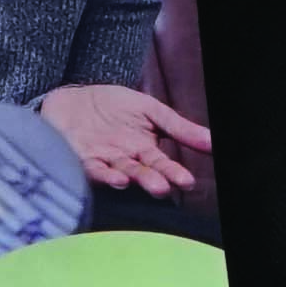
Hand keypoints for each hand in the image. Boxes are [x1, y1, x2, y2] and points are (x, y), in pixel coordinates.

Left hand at [34, 79, 215, 194]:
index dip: (174, 173)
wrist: (72, 98)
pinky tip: (117, 178)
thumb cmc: (111, 105)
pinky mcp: (80, 160)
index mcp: (144, 149)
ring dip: (132, 180)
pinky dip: (105, 175)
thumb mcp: (150, 109)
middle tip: (164, 188)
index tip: (187, 182)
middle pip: (143, 173)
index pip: (163, 164)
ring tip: (142, 183)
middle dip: (154, 181)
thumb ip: (179, 127)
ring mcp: (103, 161)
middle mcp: (125, 160)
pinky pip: (93, 169)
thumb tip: (213, 141)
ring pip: (121, 174)